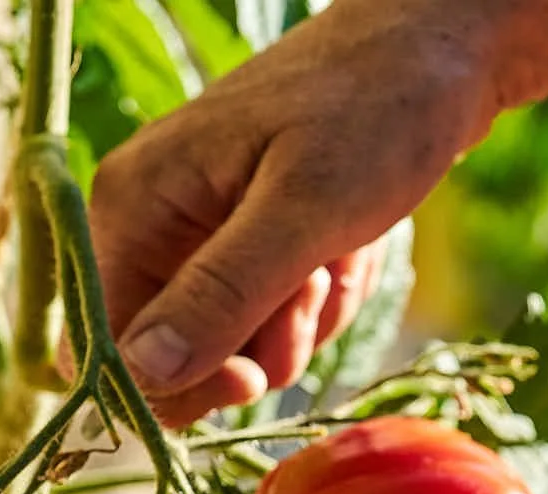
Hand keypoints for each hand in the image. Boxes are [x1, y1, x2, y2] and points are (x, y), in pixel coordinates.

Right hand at [89, 0, 501, 425]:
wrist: (441, 52)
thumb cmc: (374, 107)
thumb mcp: (302, 209)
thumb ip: (219, 295)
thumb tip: (140, 373)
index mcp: (134, 207)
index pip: (106, 348)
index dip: (170, 386)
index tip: (250, 376)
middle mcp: (151, 230)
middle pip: (174, 364)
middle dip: (254, 352)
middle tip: (311, 296)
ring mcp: (198, 243)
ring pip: (230, 353)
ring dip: (300, 329)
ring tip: (336, 258)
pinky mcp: (244, 252)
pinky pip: (268, 327)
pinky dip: (318, 307)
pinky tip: (344, 255)